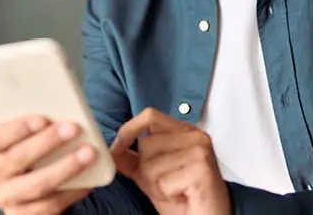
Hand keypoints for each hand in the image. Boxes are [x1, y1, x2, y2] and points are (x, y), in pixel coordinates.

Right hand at [0, 116, 101, 213]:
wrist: (33, 188)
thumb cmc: (33, 154)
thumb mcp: (28, 135)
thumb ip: (34, 121)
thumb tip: (54, 103)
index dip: (18, 128)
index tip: (43, 118)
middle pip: (18, 158)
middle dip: (48, 142)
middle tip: (73, 128)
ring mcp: (8, 196)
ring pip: (36, 184)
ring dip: (65, 168)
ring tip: (88, 153)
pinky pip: (50, 205)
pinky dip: (71, 192)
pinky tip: (87, 181)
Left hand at [109, 108, 229, 214]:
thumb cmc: (182, 197)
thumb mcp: (150, 173)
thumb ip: (131, 158)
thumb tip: (109, 149)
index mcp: (184, 131)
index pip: (149, 116)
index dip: (129, 130)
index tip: (118, 147)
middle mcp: (195, 136)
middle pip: (145, 144)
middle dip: (146, 171)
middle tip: (167, 183)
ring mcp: (200, 151)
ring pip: (151, 165)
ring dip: (157, 186)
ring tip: (175, 190)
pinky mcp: (202, 170)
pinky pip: (163, 182)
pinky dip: (167, 195)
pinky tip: (182, 196)